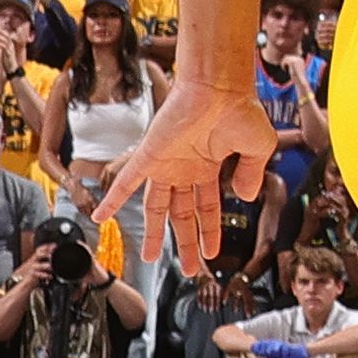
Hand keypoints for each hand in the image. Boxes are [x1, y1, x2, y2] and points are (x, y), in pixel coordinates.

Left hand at [98, 75, 274, 272]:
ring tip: (147, 257)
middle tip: (188, 269)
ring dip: (152, 233)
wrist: (219, 88)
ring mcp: (166, 164)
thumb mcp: (258, 149)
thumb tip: (245, 198)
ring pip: (155, 207)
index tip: (211, 253)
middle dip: (184, 242)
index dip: (209, 231)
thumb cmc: (240, 111)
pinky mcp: (149, 155)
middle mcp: (184, 170)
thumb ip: (251, 175)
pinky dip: (112, 199)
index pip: (207, 208)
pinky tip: (100, 217)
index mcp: (209, 168)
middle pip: (182, 214)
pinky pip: (126, 181)